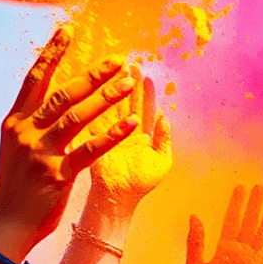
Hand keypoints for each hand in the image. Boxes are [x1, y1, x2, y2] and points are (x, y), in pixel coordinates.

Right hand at [0, 27, 137, 260]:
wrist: (7, 221)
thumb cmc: (18, 182)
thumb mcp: (18, 146)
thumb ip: (35, 121)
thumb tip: (55, 97)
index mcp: (15, 121)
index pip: (35, 78)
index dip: (52, 52)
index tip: (69, 30)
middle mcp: (26, 132)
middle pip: (63, 94)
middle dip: (93, 75)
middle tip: (118, 60)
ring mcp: (41, 153)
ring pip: (78, 117)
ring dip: (107, 99)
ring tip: (129, 83)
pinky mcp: (58, 175)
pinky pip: (90, 150)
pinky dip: (114, 135)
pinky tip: (133, 123)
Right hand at [89, 67, 171, 210]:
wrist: (119, 199)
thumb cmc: (141, 183)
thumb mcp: (161, 162)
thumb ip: (164, 141)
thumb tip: (165, 118)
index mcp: (142, 136)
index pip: (146, 110)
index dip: (147, 94)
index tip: (147, 76)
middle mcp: (126, 131)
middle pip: (129, 103)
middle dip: (130, 84)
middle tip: (130, 64)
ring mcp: (110, 134)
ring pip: (114, 107)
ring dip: (116, 90)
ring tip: (116, 72)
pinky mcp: (97, 139)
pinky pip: (100, 121)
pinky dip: (101, 107)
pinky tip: (101, 92)